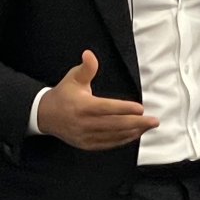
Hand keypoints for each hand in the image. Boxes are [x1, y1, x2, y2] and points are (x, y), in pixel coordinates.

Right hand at [37, 51, 158, 149]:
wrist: (45, 116)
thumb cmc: (63, 94)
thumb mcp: (73, 78)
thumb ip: (86, 68)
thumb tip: (89, 54)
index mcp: (82, 106)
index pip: (106, 108)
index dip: (124, 109)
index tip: (141, 108)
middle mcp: (84, 123)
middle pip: (114, 125)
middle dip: (136, 123)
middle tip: (154, 120)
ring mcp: (85, 136)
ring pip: (113, 136)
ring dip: (133, 132)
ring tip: (148, 126)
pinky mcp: (86, 145)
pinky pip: (108, 144)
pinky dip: (123, 140)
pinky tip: (135, 135)